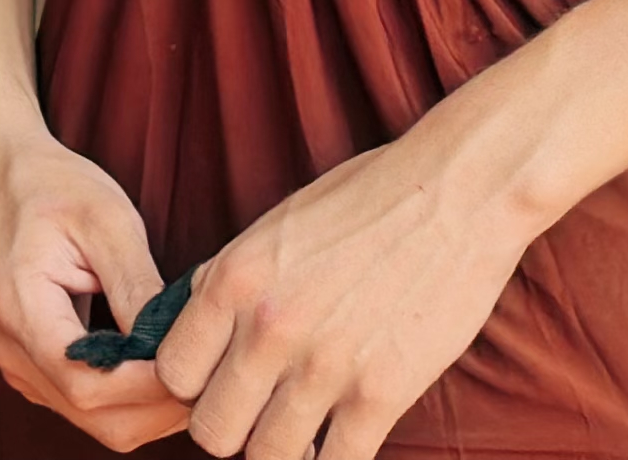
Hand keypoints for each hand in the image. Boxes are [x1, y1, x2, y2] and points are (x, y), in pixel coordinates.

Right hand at [0, 134, 193, 447]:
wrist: (0, 176)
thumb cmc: (53, 188)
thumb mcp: (106, 220)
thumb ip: (137, 287)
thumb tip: (175, 348)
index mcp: (20, 309)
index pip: (88, 384)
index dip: (149, 388)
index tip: (200, 367)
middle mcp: (11, 350)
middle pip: (97, 418)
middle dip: (160, 407)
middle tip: (212, 374)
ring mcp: (18, 364)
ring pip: (97, 422)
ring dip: (151, 409)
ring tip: (194, 371)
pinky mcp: (33, 367)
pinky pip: (88, 407)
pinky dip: (132, 401)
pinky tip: (161, 368)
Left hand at [146, 135, 533, 458]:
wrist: (454, 193)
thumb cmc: (363, 202)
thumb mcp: (271, 229)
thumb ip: (228, 283)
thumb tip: (190, 331)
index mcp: (234, 279)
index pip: (173, 374)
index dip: (194, 386)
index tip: (221, 379)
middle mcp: (269, 327)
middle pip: (212, 432)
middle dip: (233, 428)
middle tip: (261, 410)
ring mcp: (324, 366)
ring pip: (268, 458)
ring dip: (283, 449)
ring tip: (304, 426)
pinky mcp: (381, 394)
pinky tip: (345, 436)